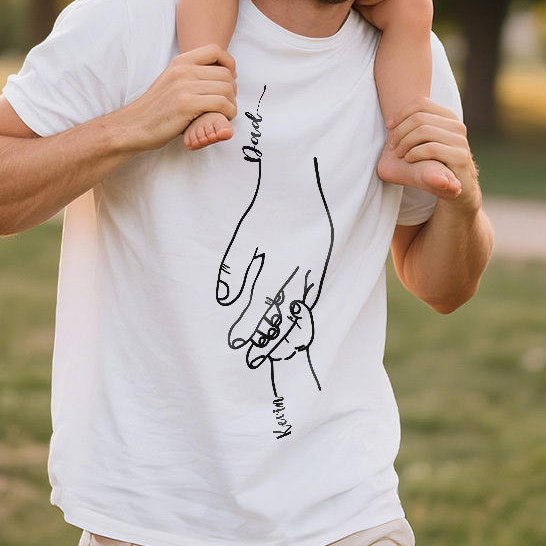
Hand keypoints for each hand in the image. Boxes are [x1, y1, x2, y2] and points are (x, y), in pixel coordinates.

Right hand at [127, 45, 236, 151]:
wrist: (134, 125)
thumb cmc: (156, 108)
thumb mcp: (171, 81)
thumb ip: (191, 73)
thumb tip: (218, 72)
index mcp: (179, 62)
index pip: (215, 50)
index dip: (229, 62)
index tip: (231, 77)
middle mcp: (182, 71)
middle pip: (225, 74)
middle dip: (233, 90)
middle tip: (228, 102)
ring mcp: (184, 87)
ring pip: (226, 89)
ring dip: (232, 103)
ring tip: (226, 111)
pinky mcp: (187, 105)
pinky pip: (221, 104)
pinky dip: (229, 112)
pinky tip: (225, 117)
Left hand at [216, 155, 332, 385]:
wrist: (302, 184)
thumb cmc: (267, 208)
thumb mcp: (245, 235)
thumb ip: (235, 269)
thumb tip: (225, 300)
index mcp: (277, 267)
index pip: (261, 308)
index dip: (248, 329)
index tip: (236, 345)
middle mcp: (297, 274)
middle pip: (283, 319)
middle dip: (267, 343)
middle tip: (253, 361)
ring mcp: (312, 272)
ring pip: (301, 314)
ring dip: (287, 337)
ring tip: (274, 353)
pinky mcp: (320, 267)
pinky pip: (312, 301)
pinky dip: (303, 320)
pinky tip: (295, 328)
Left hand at [386, 98, 481, 211]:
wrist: (457, 187)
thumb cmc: (435, 162)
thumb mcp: (426, 141)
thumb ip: (416, 127)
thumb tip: (390, 122)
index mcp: (448, 117)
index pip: (420, 103)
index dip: (401, 113)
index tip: (389, 126)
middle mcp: (456, 125)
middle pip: (419, 118)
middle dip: (400, 131)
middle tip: (392, 145)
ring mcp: (460, 141)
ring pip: (424, 131)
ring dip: (405, 143)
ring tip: (399, 154)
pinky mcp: (460, 157)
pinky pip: (431, 148)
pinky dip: (415, 153)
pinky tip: (409, 159)